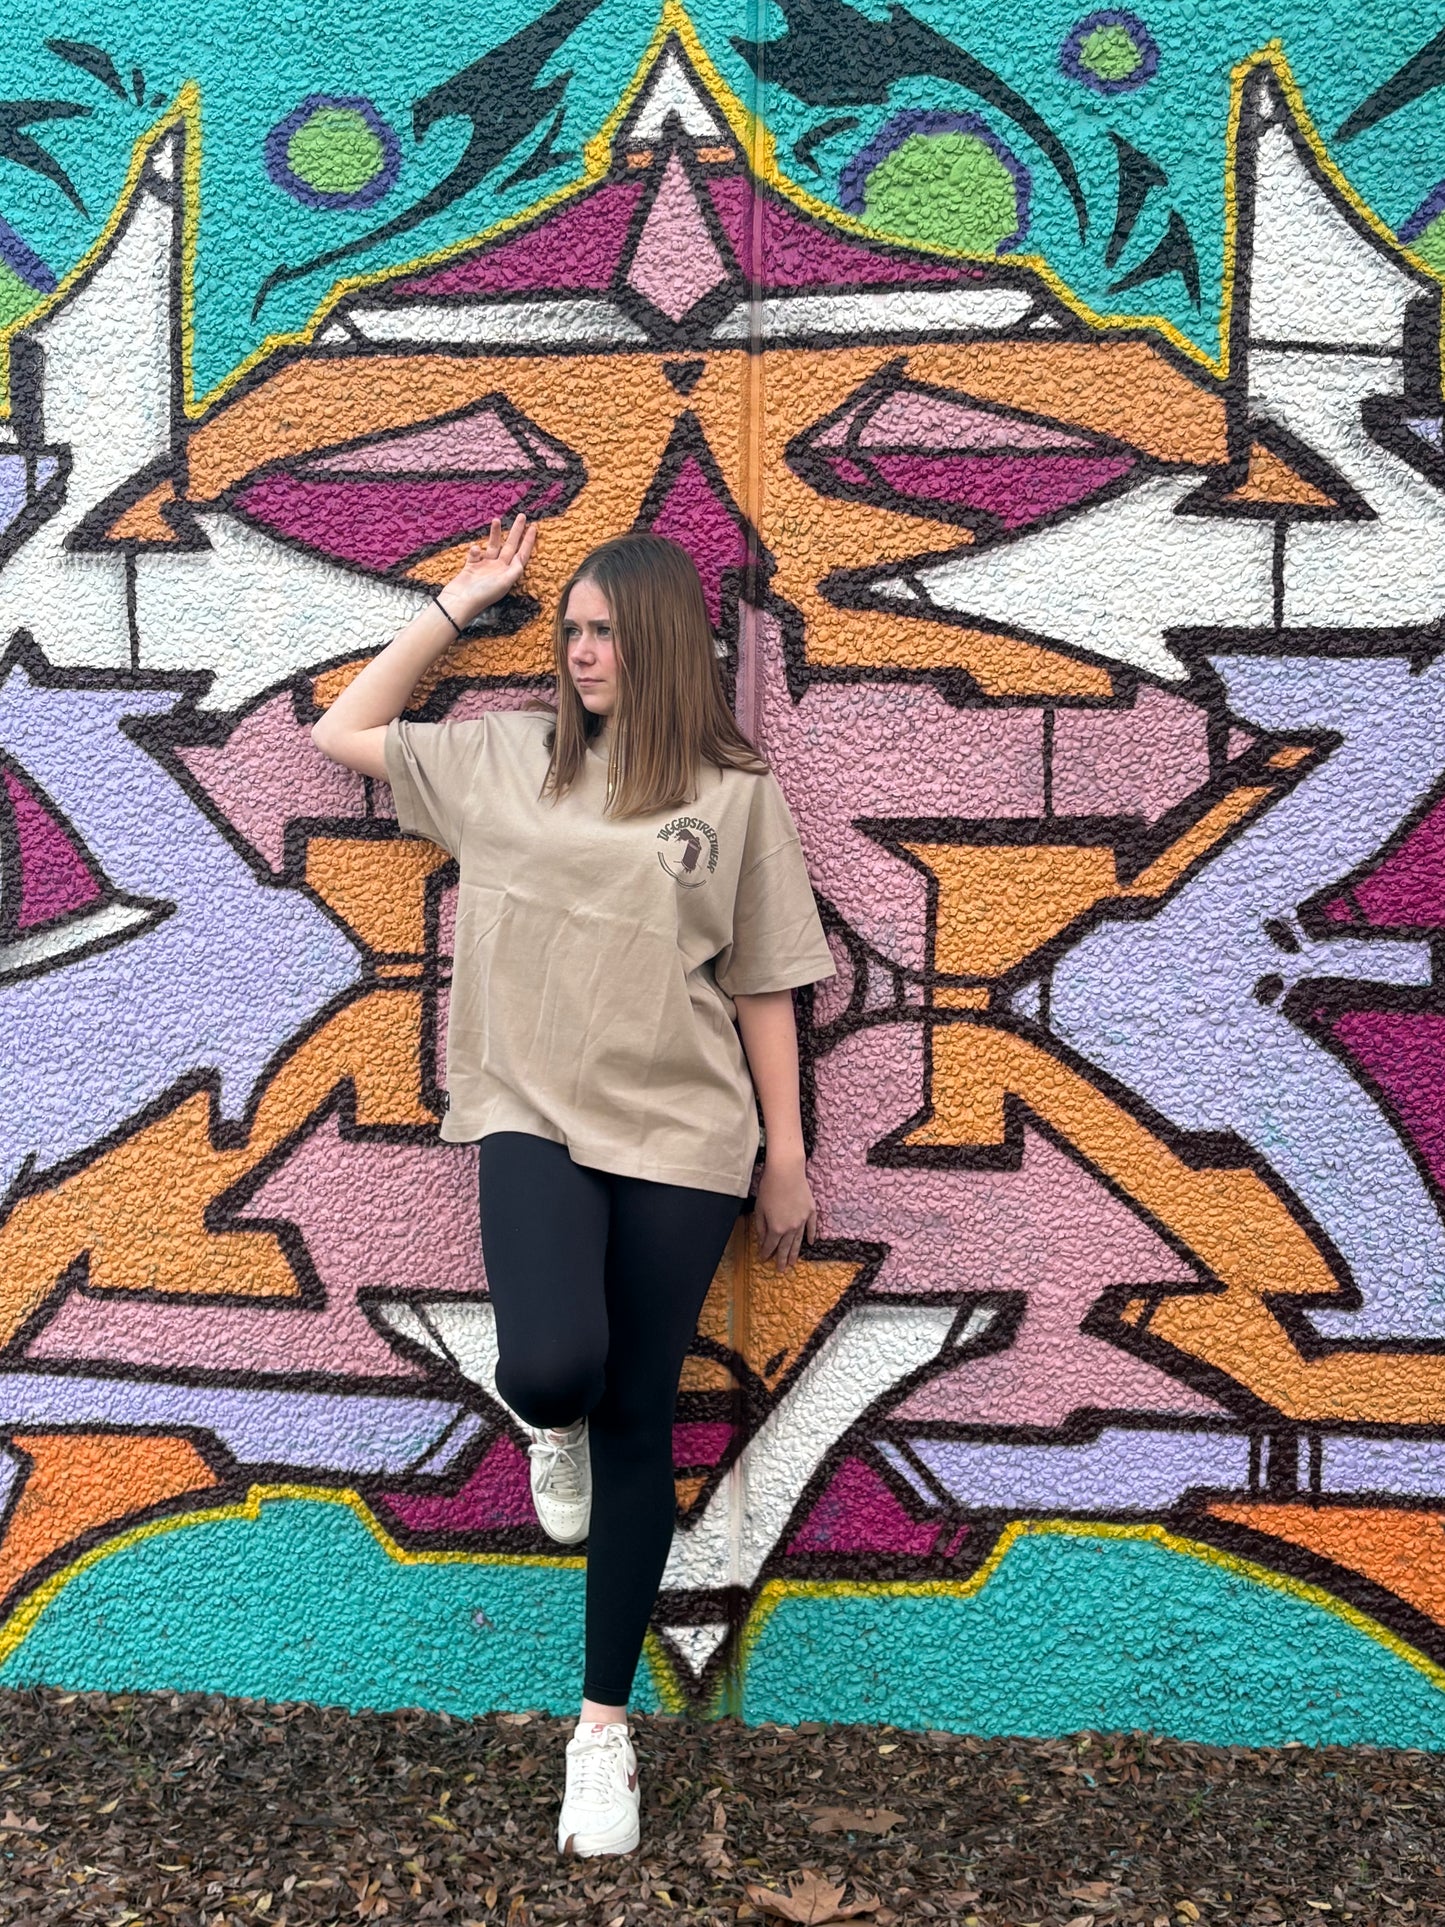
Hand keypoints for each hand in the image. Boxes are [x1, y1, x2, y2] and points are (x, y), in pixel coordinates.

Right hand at [437, 514, 537, 626]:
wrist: (459, 601)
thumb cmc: (483, 594)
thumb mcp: (503, 583)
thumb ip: (514, 571)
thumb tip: (522, 560)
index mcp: (508, 573)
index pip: (522, 554)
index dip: (528, 541)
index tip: (534, 527)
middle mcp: (499, 569)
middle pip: (510, 546)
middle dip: (516, 531)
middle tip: (521, 516)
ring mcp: (485, 566)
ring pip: (493, 546)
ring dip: (495, 534)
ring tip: (496, 520)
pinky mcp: (472, 566)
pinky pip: (475, 553)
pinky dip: (475, 550)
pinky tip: (474, 552)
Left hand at [753, 1154, 817, 1270]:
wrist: (786, 1172)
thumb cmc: (769, 1188)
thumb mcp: (759, 1209)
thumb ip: (761, 1227)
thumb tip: (763, 1240)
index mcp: (776, 1228)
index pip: (771, 1245)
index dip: (766, 1253)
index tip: (763, 1259)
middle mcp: (791, 1227)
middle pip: (785, 1247)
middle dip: (781, 1259)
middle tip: (781, 1270)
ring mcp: (803, 1220)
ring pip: (798, 1240)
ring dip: (795, 1252)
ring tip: (792, 1263)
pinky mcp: (810, 1211)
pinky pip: (811, 1227)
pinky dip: (810, 1235)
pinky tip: (809, 1243)